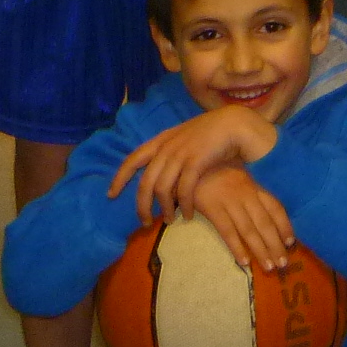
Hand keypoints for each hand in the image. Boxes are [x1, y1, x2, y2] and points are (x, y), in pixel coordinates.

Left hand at [110, 106, 281, 224]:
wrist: (235, 124)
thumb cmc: (212, 132)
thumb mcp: (185, 138)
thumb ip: (170, 151)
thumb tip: (160, 174)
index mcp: (161, 140)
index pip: (132, 160)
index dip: (119, 178)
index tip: (111, 195)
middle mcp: (167, 147)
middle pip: (145, 182)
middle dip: (142, 206)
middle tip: (144, 222)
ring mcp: (180, 154)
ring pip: (162, 189)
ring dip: (164, 209)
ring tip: (169, 221)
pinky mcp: (196, 163)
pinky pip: (183, 190)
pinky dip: (184, 205)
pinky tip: (188, 214)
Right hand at [186, 164, 296, 271]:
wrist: (191, 164)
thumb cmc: (215, 171)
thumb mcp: (239, 177)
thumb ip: (251, 192)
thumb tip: (266, 213)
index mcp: (254, 187)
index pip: (275, 208)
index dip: (284, 225)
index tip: (291, 242)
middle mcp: (246, 195)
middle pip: (265, 223)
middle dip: (276, 244)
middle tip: (284, 263)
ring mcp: (230, 202)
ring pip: (250, 230)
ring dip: (261, 250)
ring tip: (269, 267)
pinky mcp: (213, 209)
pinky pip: (227, 231)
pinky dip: (237, 247)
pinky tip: (244, 261)